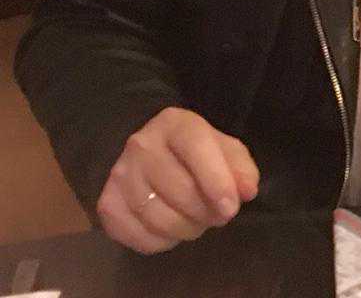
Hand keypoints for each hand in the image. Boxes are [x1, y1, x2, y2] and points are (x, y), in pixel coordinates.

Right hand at [96, 106, 259, 254]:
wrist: (148, 156)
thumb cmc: (194, 153)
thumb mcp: (224, 150)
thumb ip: (240, 168)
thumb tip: (247, 191)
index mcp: (174, 124)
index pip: (196, 147)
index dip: (216, 180)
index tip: (231, 207)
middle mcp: (141, 145)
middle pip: (178, 189)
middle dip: (207, 211)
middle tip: (220, 215)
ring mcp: (119, 175)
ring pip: (159, 218)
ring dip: (188, 229)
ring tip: (198, 221)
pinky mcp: (107, 205)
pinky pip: (141, 238)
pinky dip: (164, 242)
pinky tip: (173, 229)